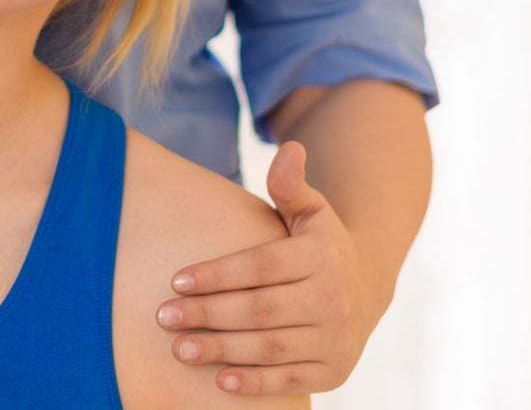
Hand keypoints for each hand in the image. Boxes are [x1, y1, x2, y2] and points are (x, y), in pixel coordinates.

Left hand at [154, 141, 387, 394]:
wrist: (367, 288)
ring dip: (221, 350)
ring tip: (179, 348)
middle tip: (164, 316)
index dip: (217, 275)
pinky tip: (219, 380)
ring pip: (269, 347)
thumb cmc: (319, 245)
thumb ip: (291, 185)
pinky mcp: (334, 372)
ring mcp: (336, 339)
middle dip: (207, 314)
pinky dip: (255, 383)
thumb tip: (288, 147)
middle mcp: (334, 299)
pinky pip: (289, 380)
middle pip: (259, 310)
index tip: (176, 280)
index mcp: (322, 257)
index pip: (260, 267)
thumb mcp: (311, 211)